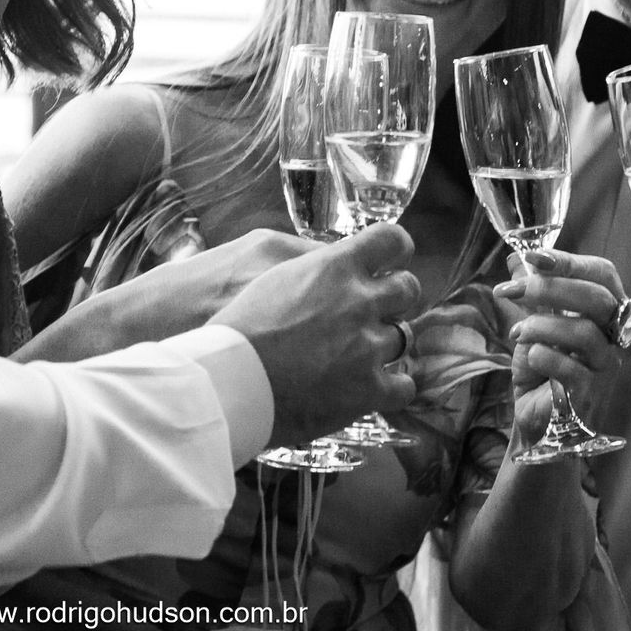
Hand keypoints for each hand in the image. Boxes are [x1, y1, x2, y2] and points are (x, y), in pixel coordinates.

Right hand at [212, 220, 422, 449]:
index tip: (392, 259)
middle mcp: (359, 301)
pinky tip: (379, 387)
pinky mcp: (366, 390)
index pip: (390, 240)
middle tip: (378, 307)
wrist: (225, 376)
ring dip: (384, 342)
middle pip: (406, 289)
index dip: (397, 248)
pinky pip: (403, 387)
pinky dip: (394, 386)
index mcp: (335, 266)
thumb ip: (309, 258)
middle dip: (395, 297)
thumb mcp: (263, 260)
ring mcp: (367, 347)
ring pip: (402, 337)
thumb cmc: (234, 317)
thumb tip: (331, 259)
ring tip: (362, 351)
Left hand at [493, 249, 630, 436]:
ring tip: (516, 332)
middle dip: (549, 288)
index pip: (602, 274)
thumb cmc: (544, 366)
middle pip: (597, 299)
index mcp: (609, 311)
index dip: (569, 261)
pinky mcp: (591, 394)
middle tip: (510, 291)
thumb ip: (530, 290)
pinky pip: (569, 367)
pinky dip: (542, 355)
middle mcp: (618, 336)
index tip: (532, 257)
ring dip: (540, 325)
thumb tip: (516, 257)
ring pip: (584, 332)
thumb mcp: (533, 321)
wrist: (539, 416)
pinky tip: (530, 357)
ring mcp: (609, 366)